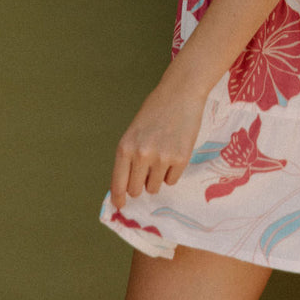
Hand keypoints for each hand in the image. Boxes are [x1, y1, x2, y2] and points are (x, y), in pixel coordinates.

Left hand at [110, 78, 205, 210]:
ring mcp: (162, 158)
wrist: (181, 93)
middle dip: (140, 186)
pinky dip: (172, 172)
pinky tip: (175, 152)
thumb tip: (127, 186)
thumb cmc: (156, 110)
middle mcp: (141, 155)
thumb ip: (129, 156)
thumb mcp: (134, 132)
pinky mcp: (181, 158)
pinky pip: (172, 180)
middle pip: (136, 190)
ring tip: (163, 156)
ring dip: (157, 178)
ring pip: (155, 187)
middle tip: (147, 173)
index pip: (118, 184)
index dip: (118, 198)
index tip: (120, 205)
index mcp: (125, 147)